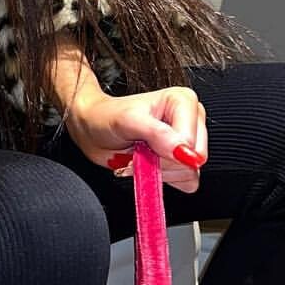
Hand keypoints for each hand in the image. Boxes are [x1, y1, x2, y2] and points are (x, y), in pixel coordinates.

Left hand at [62, 84, 207, 193]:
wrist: (92, 130)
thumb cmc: (106, 118)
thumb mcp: (128, 121)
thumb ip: (158, 134)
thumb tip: (186, 152)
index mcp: (184, 101)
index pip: (191, 143)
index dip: (166, 152)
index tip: (143, 145)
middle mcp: (191, 120)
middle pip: (192, 161)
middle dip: (161, 162)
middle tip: (139, 152)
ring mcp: (188, 142)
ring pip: (188, 174)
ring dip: (158, 171)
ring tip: (139, 156)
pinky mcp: (183, 162)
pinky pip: (186, 183)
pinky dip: (162, 180)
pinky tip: (147, 165)